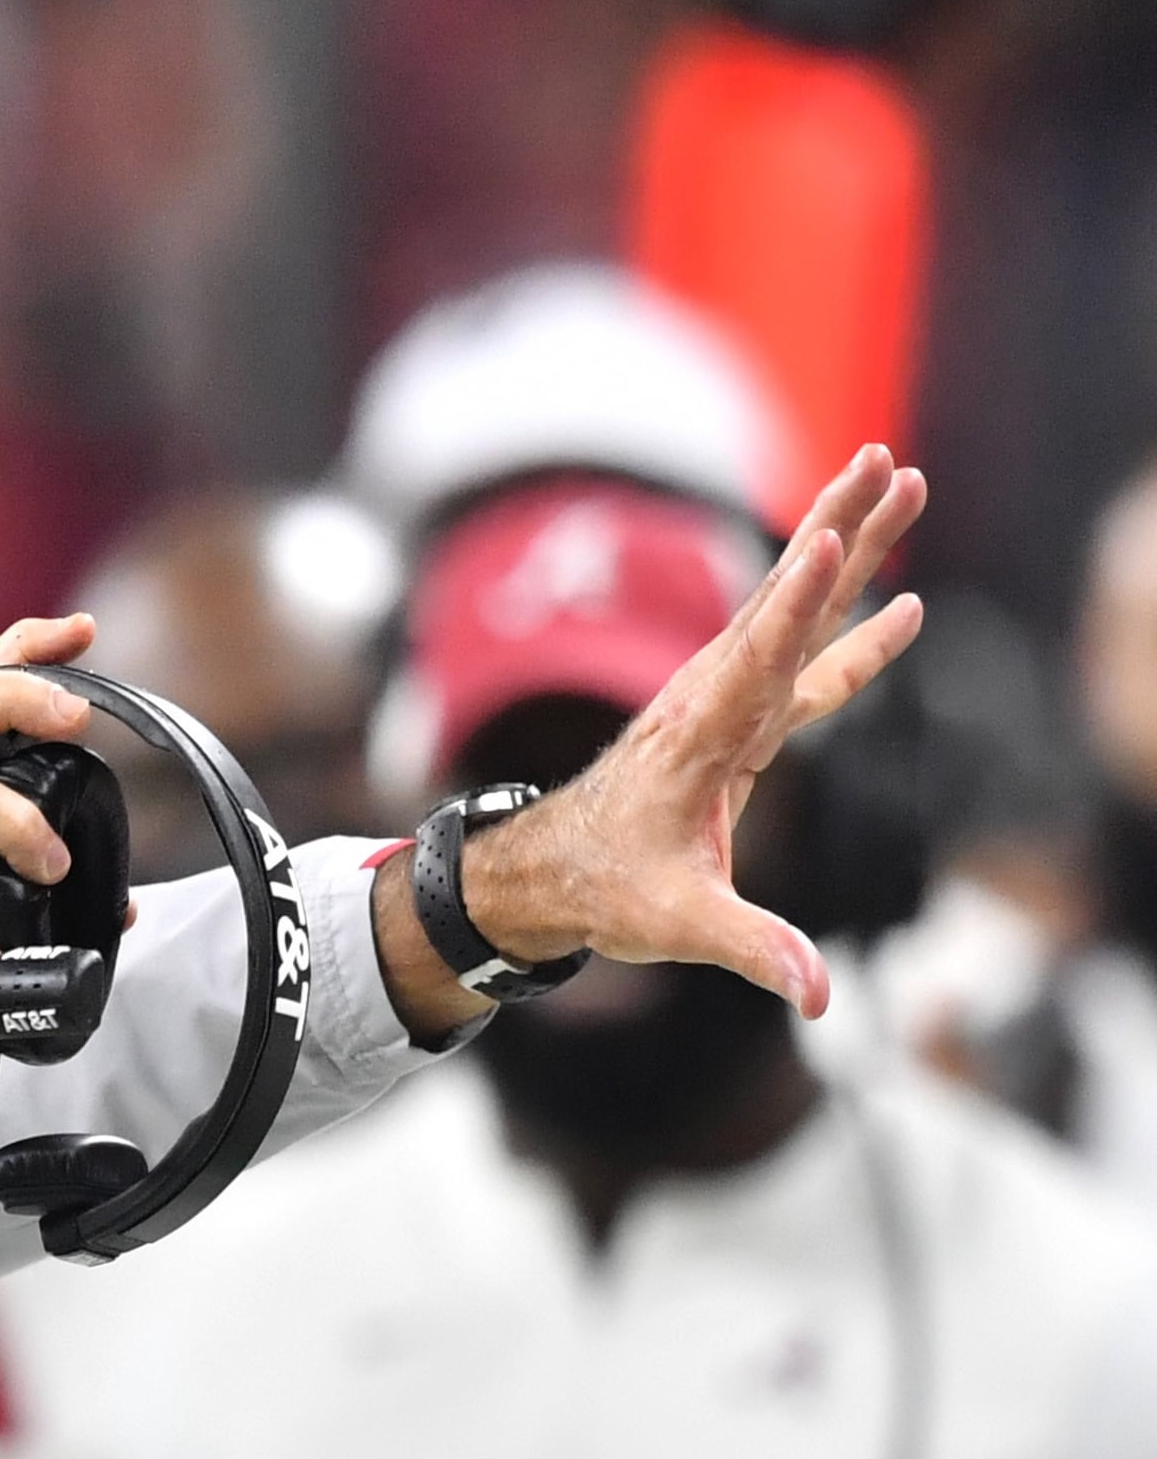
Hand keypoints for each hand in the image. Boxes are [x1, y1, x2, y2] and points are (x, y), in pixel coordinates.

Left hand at [374, 444, 927, 1038]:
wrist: (553, 874)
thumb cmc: (606, 891)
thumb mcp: (678, 925)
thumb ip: (752, 950)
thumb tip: (815, 996)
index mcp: (699, 740)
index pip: (755, 661)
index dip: (794, 605)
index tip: (827, 542)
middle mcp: (711, 701)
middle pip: (785, 602)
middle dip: (837, 529)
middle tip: (885, 461)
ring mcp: (725, 702)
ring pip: (795, 612)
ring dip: (848, 547)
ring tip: (901, 483)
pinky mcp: (740, 720)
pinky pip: (805, 663)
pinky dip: (850, 629)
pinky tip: (905, 605)